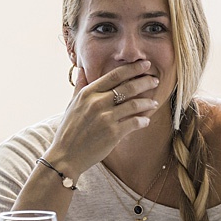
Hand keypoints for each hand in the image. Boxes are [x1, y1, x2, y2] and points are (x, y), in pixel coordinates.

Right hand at [45, 61, 160, 175]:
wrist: (65, 156)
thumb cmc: (69, 130)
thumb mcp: (71, 105)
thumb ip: (79, 87)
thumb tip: (80, 69)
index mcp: (88, 93)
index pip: (114, 75)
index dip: (133, 68)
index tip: (145, 64)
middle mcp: (97, 103)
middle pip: (128, 87)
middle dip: (145, 81)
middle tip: (155, 80)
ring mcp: (105, 118)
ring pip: (134, 104)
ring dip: (148, 102)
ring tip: (154, 102)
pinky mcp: (113, 133)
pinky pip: (135, 122)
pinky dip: (143, 120)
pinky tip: (146, 120)